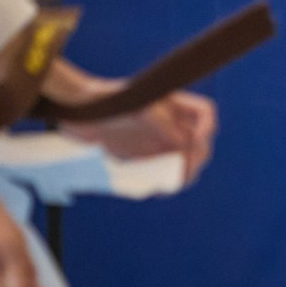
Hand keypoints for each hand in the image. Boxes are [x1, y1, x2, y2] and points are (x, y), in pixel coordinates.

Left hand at [62, 90, 217, 183]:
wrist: (78, 112)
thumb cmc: (107, 100)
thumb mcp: (138, 106)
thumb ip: (163, 122)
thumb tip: (182, 143)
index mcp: (174, 105)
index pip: (205, 114)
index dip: (206, 128)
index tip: (196, 141)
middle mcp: (171, 124)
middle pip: (199, 142)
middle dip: (197, 157)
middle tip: (185, 170)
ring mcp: (158, 142)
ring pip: (184, 161)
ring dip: (183, 173)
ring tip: (173, 183)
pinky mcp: (144, 158)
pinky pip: (163, 173)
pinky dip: (164, 181)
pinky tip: (158, 186)